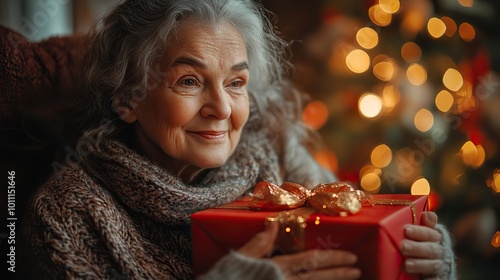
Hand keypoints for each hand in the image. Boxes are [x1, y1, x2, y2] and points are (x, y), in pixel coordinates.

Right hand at [238, 222, 360, 279]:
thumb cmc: (227, 278)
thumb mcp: (240, 258)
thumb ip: (259, 242)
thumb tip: (274, 222)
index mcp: (276, 268)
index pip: (311, 261)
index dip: (333, 259)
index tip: (351, 257)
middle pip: (318, 277)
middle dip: (339, 274)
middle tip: (357, 270)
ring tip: (350, 279)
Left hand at [400, 211, 447, 278]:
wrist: (433, 265)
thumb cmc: (421, 242)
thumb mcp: (421, 232)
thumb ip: (423, 223)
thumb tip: (427, 215)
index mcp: (436, 237)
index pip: (430, 233)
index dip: (419, 231)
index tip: (406, 230)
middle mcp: (440, 250)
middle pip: (430, 249)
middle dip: (416, 248)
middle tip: (403, 246)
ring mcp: (439, 265)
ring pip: (433, 265)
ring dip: (420, 264)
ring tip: (406, 264)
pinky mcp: (438, 277)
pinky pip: (435, 279)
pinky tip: (422, 279)